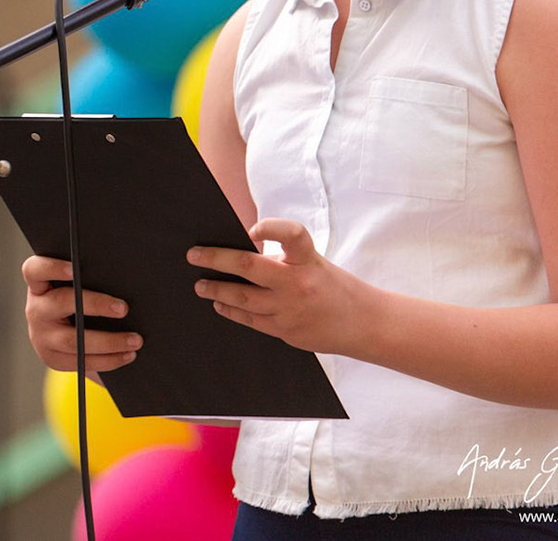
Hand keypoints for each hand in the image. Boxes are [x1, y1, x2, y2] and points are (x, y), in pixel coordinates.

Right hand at [22, 256, 143, 374]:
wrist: (61, 338)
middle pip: (61, 302)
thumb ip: (88, 280)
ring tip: (135, 340)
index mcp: (38, 285)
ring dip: (109, 341)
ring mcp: (41, 337)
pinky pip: (82, 362)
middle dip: (96, 305)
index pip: (34, 270)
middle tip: (124, 308)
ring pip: (74, 340)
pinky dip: (109, 360)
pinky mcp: (53, 359)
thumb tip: (124, 279)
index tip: (73, 267)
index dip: (51, 267)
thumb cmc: (76, 302)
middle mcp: (35, 310)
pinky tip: (127, 354)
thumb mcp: (73, 289)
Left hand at [187, 218, 369, 355]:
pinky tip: (219, 304)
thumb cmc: (334, 286)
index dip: (271, 227)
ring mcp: (290, 309)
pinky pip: (251, 320)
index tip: (252, 228)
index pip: (292, 235)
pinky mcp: (286, 331)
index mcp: (308, 259)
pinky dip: (231, 311)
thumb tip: (241, 248)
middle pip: (250, 266)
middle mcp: (298, 283)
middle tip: (194, 255)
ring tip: (199, 285)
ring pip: (243, 298)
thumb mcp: (314, 262)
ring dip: (217, 290)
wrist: (363, 324)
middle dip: (216, 259)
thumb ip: (284, 257)